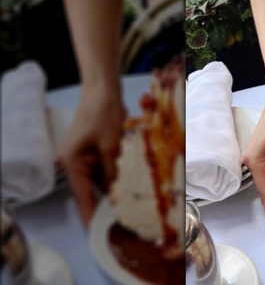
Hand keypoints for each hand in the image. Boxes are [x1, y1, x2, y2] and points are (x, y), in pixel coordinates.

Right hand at [57, 87, 125, 226]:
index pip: (82, 196)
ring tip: (132, 208)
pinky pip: (107, 170)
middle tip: (124, 222)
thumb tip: (118, 198)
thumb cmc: (104, 114)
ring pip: (102, 181)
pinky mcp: (97, 153)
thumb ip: (113, 173)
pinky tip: (132, 187)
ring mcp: (86, 158)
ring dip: (115, 191)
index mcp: (72, 164)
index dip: (92, 215)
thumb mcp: (111, 146)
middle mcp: (76, 164)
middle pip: (92, 191)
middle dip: (108, 204)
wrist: (104, 90)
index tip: (100, 232)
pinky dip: (117, 177)